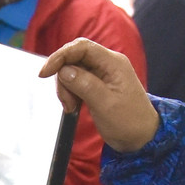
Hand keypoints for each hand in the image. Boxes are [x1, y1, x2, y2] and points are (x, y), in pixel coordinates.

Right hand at [38, 38, 159, 152]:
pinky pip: (76, 81)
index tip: (44, 74)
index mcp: (113, 63)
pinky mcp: (96, 84)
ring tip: (72, 108)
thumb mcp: (105, 104)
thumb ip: (84, 85)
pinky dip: (70, 93)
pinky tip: (74, 107)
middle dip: (63, 78)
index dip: (60, 56)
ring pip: (72, 71)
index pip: (81, 47)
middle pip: (73, 58)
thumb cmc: (128, 122)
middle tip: (66, 102)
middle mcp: (107, 64)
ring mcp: (102, 73)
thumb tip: (63, 70)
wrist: (141, 137)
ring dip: (66, 89)